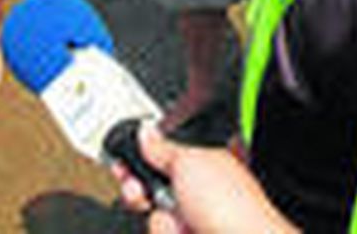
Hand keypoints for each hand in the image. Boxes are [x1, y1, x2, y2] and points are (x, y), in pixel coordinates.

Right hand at [114, 124, 293, 233]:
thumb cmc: (234, 206)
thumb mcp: (191, 162)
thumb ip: (163, 146)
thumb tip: (146, 132)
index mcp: (205, 163)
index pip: (162, 156)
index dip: (138, 159)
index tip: (123, 163)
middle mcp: (198, 193)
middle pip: (149, 189)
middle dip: (140, 192)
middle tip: (141, 192)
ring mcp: (193, 222)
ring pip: (153, 217)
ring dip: (161, 221)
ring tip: (180, 222)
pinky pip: (158, 232)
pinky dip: (166, 233)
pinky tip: (183, 232)